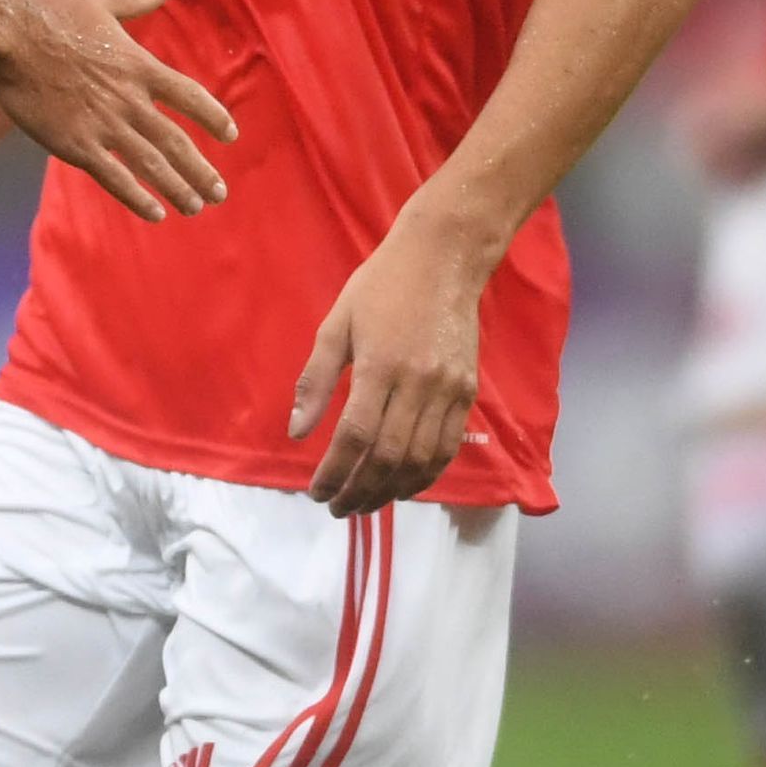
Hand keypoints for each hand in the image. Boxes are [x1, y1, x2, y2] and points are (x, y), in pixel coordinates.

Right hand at [0, 0, 234, 219]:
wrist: (8, 36)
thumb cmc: (51, 15)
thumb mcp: (102, 3)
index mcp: (140, 66)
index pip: (190, 96)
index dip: (213, 117)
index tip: (230, 135)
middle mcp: (130, 100)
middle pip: (177, 142)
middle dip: (201, 171)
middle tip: (219, 193)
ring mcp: (104, 124)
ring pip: (152, 165)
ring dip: (177, 189)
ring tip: (195, 207)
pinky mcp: (75, 144)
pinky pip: (114, 178)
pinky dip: (137, 197)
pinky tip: (154, 213)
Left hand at [289, 206, 491, 515]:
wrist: (445, 259)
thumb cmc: (379, 287)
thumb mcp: (335, 326)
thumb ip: (315, 381)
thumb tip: (296, 433)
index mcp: (380, 367)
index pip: (356, 437)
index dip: (335, 472)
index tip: (316, 493)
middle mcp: (419, 384)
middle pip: (391, 457)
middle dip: (362, 490)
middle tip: (339, 507)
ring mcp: (449, 390)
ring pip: (423, 459)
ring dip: (393, 490)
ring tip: (366, 503)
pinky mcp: (469, 391)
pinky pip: (449, 445)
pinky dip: (427, 473)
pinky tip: (404, 484)